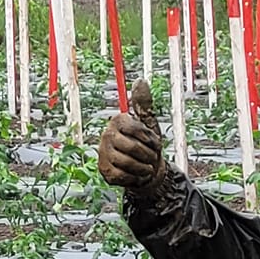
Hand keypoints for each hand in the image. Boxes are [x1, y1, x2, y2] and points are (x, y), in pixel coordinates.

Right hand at [99, 78, 166, 194]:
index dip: (149, 139)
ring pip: (126, 163)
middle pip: (131, 148)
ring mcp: (103, 153)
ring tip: (148, 168)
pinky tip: (138, 175)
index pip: (135, 128)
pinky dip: (135, 177)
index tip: (156, 144)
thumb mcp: (150, 125)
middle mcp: (107, 135)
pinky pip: (122, 176)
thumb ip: (145, 105)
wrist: (146, 171)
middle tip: (153, 158)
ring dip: (143, 168)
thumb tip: (140, 80)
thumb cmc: (148, 146)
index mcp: (118, 121)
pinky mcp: (104, 170)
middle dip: (148, 156)